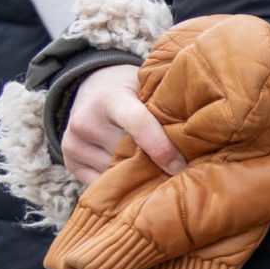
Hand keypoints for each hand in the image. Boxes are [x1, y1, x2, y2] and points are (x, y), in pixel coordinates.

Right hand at [65, 63, 181, 184]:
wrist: (91, 85)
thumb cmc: (130, 88)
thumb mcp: (146, 85)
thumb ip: (165, 105)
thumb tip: (200, 132)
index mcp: (111, 99)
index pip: (138, 124)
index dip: (161, 147)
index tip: (180, 165)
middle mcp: (86, 122)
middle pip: (127, 154)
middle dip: (153, 164)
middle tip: (178, 171)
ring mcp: (73, 144)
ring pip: (114, 172)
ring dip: (137, 176)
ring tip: (157, 174)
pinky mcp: (69, 161)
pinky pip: (100, 183)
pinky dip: (120, 183)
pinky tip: (136, 178)